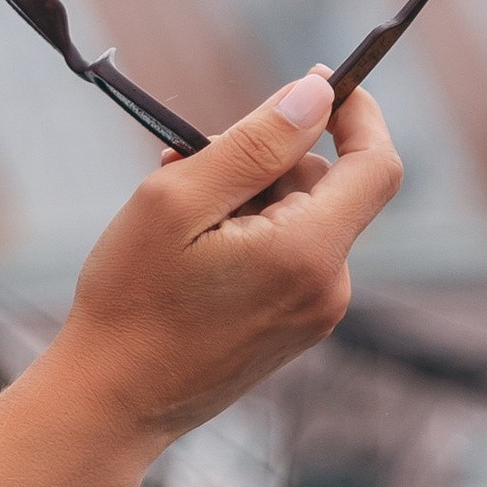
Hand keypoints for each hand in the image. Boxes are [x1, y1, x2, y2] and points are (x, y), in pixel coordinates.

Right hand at [0, 69, 401, 486]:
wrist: (109, 404)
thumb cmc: (130, 300)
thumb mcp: (178, 200)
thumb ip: (254, 142)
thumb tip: (316, 92)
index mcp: (309, 252)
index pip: (377, 163)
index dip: (358, 113)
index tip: (322, 82)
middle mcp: (328, 287)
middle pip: (327, 186)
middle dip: (268, 160)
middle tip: (186, 162)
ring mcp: (314, 315)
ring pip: (302, 220)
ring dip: (248, 198)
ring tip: (175, 217)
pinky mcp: (292, 331)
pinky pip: (288, 256)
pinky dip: (247, 235)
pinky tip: (189, 252)